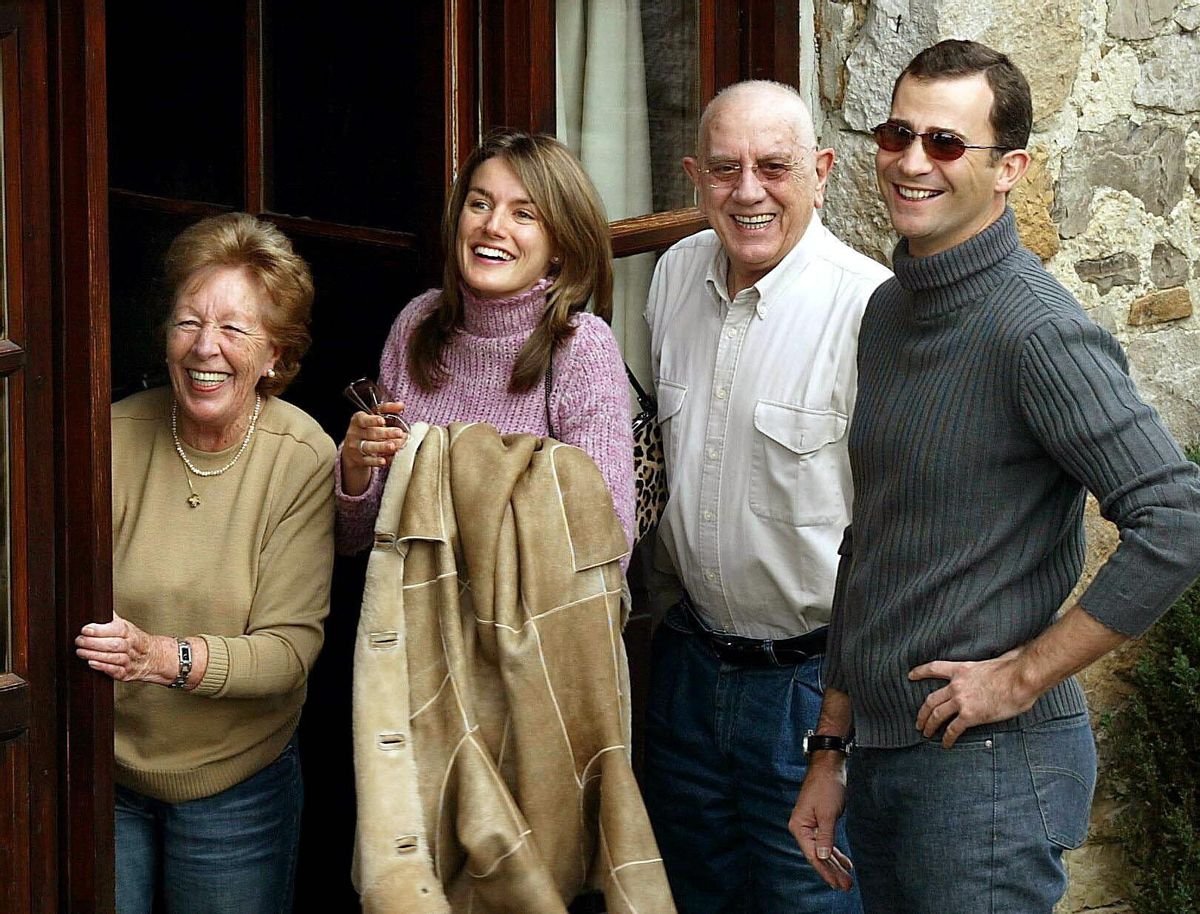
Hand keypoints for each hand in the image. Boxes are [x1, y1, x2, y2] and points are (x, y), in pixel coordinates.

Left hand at [75, 613, 175, 684]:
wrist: (154, 657)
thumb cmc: (135, 640)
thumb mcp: (127, 626)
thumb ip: (112, 618)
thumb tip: (99, 605)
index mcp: (130, 632)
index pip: (117, 629)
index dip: (100, 630)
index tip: (85, 629)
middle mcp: (132, 646)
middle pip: (114, 644)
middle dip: (93, 643)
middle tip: (79, 641)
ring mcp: (130, 660)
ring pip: (113, 657)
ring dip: (95, 655)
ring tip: (81, 652)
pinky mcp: (126, 673)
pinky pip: (115, 671)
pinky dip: (103, 667)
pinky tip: (92, 663)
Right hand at [341, 403, 407, 495]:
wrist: (352, 450)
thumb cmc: (366, 430)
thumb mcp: (373, 418)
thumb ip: (386, 410)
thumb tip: (401, 405)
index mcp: (358, 421)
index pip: (363, 419)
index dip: (372, 420)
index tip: (382, 421)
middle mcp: (355, 433)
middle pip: (371, 433)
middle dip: (386, 433)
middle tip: (399, 433)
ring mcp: (356, 447)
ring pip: (368, 446)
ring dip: (382, 446)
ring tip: (393, 446)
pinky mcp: (358, 459)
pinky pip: (367, 460)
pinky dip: (376, 461)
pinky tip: (384, 460)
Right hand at [789, 757, 854, 891]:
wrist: (829, 767)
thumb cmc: (826, 787)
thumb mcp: (828, 813)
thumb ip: (825, 837)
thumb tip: (821, 857)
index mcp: (800, 827)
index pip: (813, 855)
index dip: (827, 871)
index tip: (839, 884)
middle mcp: (802, 828)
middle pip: (818, 856)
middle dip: (832, 872)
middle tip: (847, 886)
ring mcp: (811, 826)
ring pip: (823, 851)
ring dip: (835, 865)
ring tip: (847, 880)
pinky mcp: (820, 822)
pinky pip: (827, 843)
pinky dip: (836, 853)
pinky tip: (845, 863)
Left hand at [909, 647, 1034, 746]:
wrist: (1020, 679)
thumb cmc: (1014, 668)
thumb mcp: (997, 658)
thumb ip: (996, 658)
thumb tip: (1010, 654)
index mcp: (962, 669)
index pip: (934, 668)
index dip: (920, 672)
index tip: (910, 675)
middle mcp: (957, 685)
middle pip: (931, 699)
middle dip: (922, 712)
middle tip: (918, 721)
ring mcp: (961, 700)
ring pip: (937, 715)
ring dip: (929, 725)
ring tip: (926, 733)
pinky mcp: (970, 715)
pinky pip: (953, 729)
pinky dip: (947, 738)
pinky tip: (945, 744)